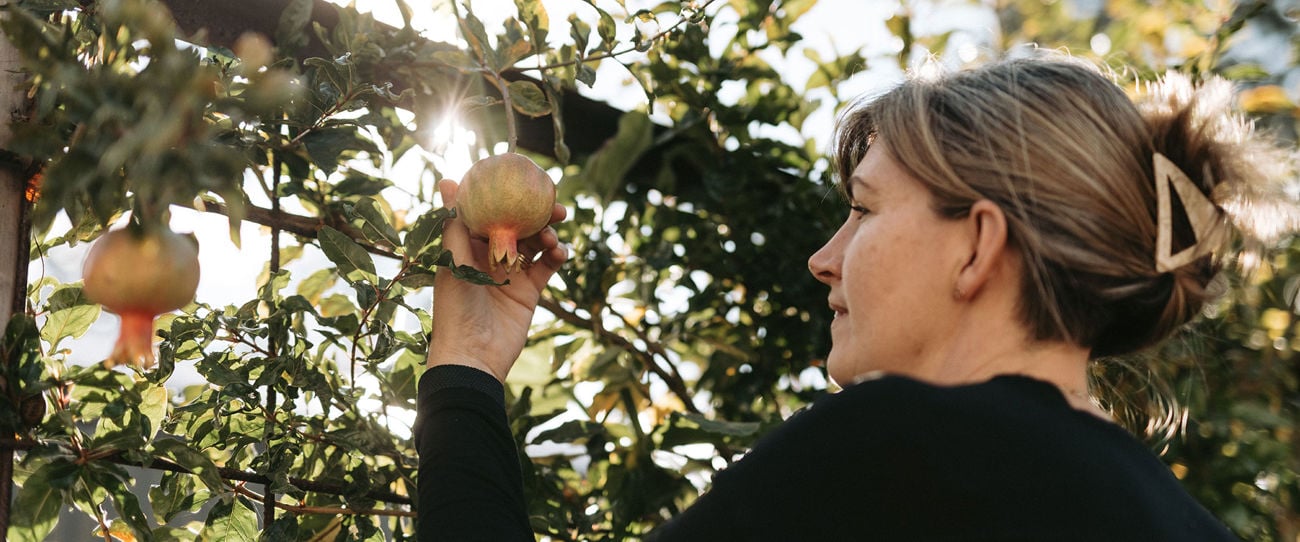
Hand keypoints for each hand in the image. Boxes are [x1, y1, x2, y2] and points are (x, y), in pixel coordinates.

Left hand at [427, 179, 567, 381]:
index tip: (526, 181)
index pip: (491, 213)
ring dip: (547, 235)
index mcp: (469, 247)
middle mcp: (491, 257)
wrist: (473, 357)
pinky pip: (547, 268)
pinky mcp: (529, 292)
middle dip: (537, 214)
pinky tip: (560, 253)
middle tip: (554, 206)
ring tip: (551, 238)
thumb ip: (456, 222)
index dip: (508, 197)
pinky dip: (556, 257)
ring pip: (536, 244)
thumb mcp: (454, 261)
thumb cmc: (455, 308)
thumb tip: (448, 180)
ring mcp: (512, 273)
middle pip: (519, 226)